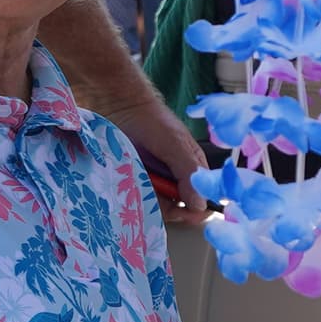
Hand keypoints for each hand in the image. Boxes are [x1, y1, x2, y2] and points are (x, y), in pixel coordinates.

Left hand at [116, 99, 210, 220]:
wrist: (118, 108)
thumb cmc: (152, 121)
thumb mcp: (176, 145)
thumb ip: (189, 174)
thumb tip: (201, 204)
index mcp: (192, 169)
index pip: (202, 197)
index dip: (197, 209)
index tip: (189, 213)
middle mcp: (174, 179)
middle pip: (179, 207)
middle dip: (172, 209)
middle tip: (161, 202)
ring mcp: (153, 183)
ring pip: (157, 206)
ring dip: (150, 203)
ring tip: (142, 187)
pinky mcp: (133, 184)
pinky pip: (138, 201)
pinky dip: (135, 199)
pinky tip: (129, 189)